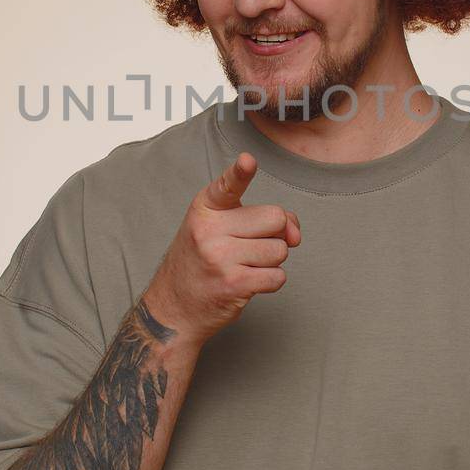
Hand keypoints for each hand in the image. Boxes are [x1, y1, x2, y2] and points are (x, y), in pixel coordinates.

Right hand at [140, 152, 301, 349]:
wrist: (173, 308)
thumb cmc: (202, 262)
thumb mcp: (218, 229)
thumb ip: (260, 219)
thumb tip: (295, 233)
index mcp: (205, 208)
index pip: (227, 185)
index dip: (240, 173)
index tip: (248, 161)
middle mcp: (210, 230)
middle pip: (275, 218)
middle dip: (276, 234)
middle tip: (252, 246)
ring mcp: (220, 257)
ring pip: (280, 250)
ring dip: (271, 261)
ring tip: (244, 265)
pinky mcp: (234, 284)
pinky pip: (278, 276)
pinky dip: (270, 281)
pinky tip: (247, 282)